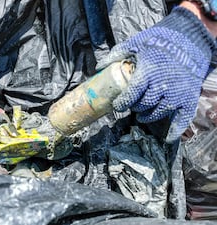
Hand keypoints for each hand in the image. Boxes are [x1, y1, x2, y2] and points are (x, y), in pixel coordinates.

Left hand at [96, 7, 214, 142]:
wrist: (189, 40)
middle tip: (130, 106)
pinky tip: (167, 138)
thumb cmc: (159, 41)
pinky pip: (182, 119)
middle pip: (143, 105)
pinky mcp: (189, 98)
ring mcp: (177, 94)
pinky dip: (175, 130)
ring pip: (158, 113)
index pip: (131, 94)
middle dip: (134, 108)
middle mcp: (162, 85)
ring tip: (141, 115)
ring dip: (147, 117)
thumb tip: (98, 67)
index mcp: (147, 73)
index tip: (116, 106)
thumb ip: (117, 54)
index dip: (122, 103)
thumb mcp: (136, 43)